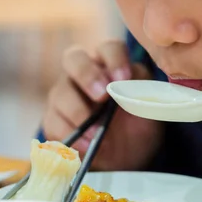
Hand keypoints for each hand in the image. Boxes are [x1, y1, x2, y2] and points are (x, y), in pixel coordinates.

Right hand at [42, 41, 162, 170]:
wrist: (128, 153)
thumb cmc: (139, 122)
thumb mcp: (148, 107)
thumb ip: (140, 93)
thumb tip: (126, 89)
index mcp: (111, 63)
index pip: (110, 48)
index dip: (115, 60)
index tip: (124, 79)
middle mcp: (84, 72)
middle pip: (73, 58)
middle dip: (87, 75)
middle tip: (102, 97)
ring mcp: (65, 94)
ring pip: (60, 93)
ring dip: (79, 113)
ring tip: (98, 134)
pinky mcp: (55, 119)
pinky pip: (54, 122)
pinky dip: (71, 135)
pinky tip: (87, 146)